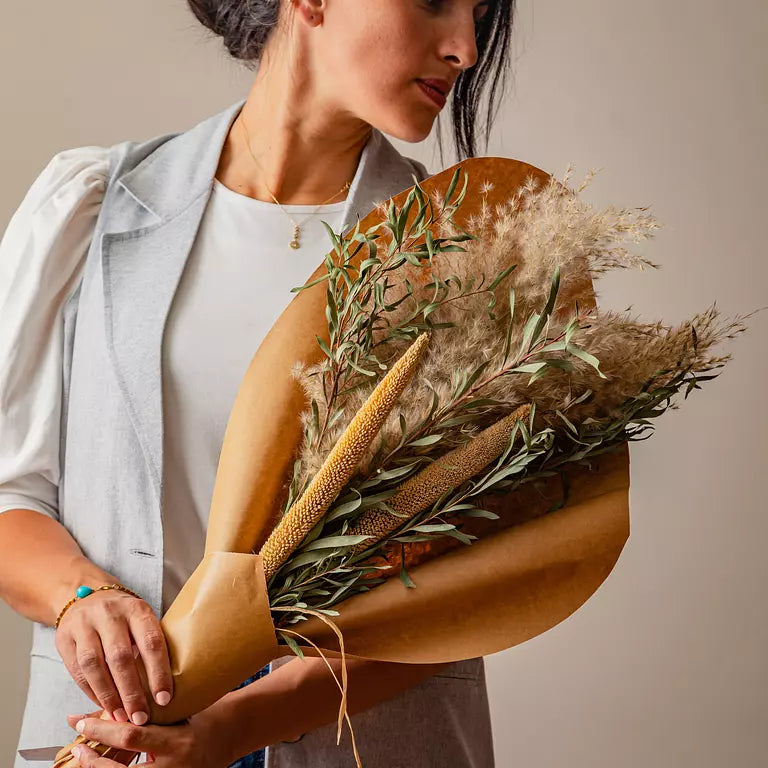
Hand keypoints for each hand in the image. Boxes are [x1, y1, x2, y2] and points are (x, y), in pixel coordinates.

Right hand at [55, 589, 172, 724]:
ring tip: (121, 717)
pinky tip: (103, 705)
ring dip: (109, 696)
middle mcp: (110, 614)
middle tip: (141, 717)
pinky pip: (77, 670)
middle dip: (132, 691)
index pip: (151, 642)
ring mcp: (85, 625)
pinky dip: (91, 691)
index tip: (165, 699)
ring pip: (95, 665)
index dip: (158, 672)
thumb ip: (150, 645)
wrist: (86, 597)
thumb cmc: (124, 616)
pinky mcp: (65, 638)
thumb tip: (166, 687)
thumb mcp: (141, 619)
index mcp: (137, 609)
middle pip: (121, 657)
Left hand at [68, 709, 232, 767]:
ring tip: (84, 759)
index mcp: (177, 742)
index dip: (102, 730)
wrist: (228, 740)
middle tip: (77, 748)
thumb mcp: (179, 713)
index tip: (79, 721)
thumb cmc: (202, 720)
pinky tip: (104, 765)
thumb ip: (149, 716)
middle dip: (92, 762)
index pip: (132, 736)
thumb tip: (108, 709)